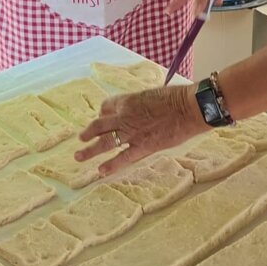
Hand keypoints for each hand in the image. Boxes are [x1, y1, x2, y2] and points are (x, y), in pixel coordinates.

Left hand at [75, 85, 207, 175]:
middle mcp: (124, 116)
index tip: (103, 118)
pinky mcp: (143, 146)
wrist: (188, 107)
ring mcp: (132, 133)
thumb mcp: (151, 94)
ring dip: (90, 150)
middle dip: (88, 132)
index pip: (107, 107)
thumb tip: (136, 112)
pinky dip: (111, 165)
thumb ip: (139, 104)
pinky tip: (100, 171)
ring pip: (105, 142)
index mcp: (127, 100)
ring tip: (79, 156)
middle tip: (81, 138)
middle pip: (100, 125)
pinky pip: (123, 158)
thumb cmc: (174, 97)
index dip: (103, 113)